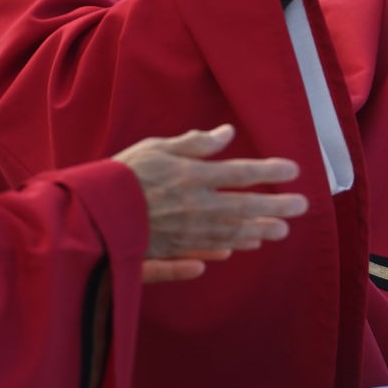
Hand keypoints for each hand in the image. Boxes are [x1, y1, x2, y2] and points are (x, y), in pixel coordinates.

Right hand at [113, 125, 307, 283]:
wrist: (85, 214)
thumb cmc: (119, 175)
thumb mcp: (155, 147)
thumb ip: (193, 143)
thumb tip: (227, 133)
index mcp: (192, 177)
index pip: (240, 173)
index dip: (269, 171)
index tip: (294, 170)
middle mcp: (195, 207)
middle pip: (244, 207)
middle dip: (276, 207)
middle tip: (302, 207)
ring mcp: (184, 234)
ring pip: (229, 234)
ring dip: (256, 232)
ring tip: (279, 232)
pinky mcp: (168, 252)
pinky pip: (200, 254)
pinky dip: (220, 252)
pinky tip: (233, 253)